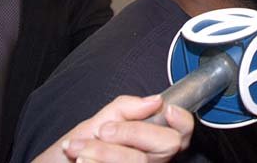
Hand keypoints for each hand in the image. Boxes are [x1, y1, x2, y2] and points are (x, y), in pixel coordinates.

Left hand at [34, 95, 193, 162]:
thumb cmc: (72, 152)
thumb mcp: (96, 122)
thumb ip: (125, 108)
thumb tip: (156, 100)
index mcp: (149, 143)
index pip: (183, 131)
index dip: (182, 120)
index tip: (166, 109)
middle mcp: (150, 161)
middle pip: (168, 144)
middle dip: (134, 132)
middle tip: (105, 130)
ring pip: (139, 161)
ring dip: (105, 151)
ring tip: (80, 149)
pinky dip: (98, 161)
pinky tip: (81, 160)